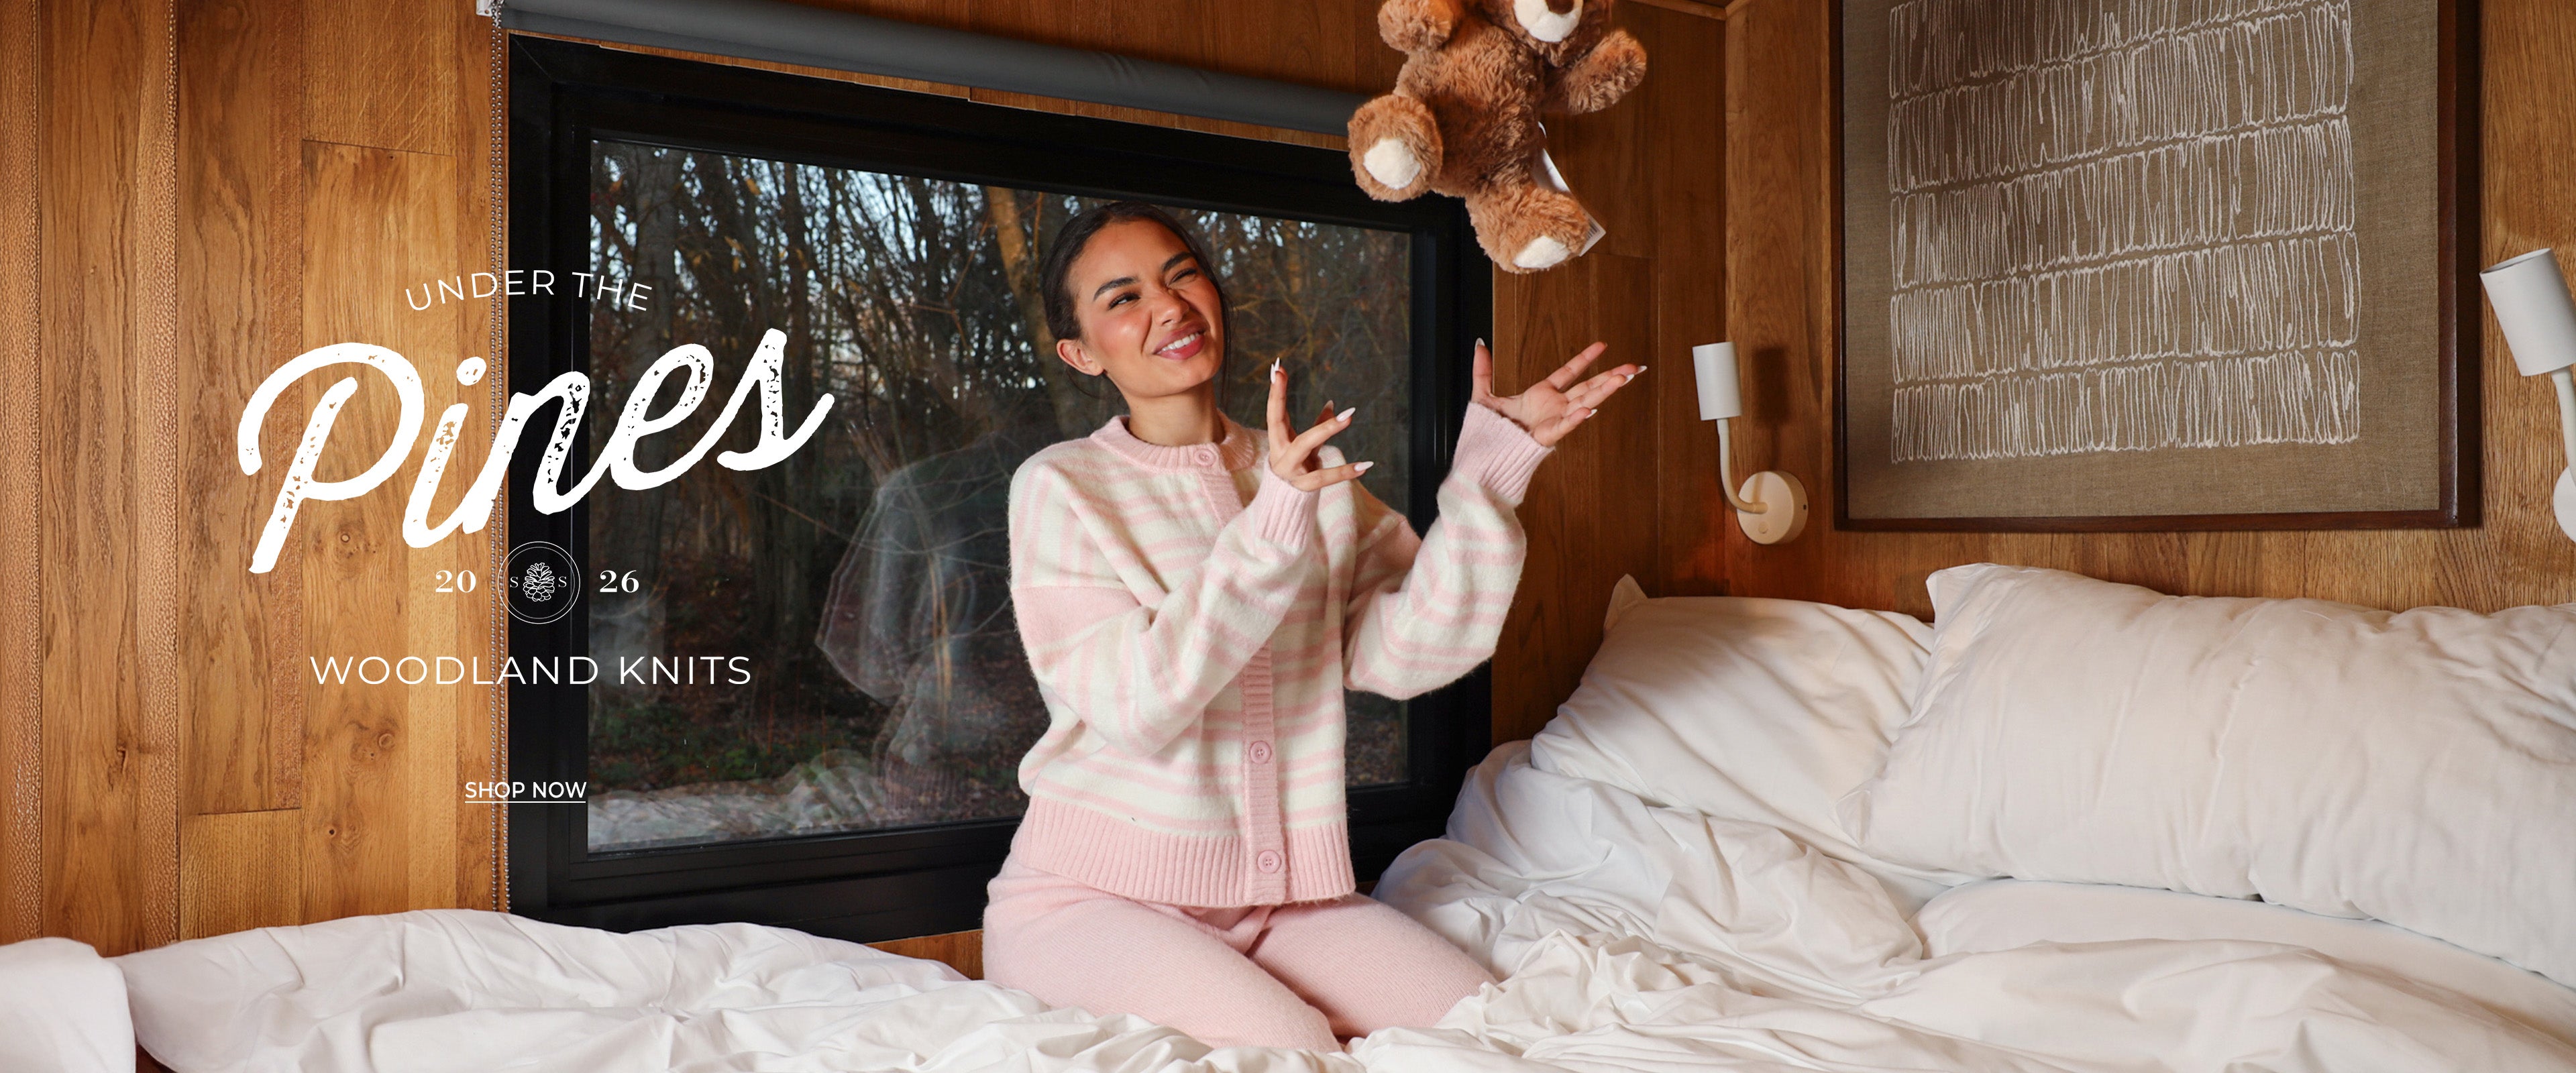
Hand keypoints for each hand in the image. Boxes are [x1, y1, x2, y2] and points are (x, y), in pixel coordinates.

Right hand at [1266, 362, 1371, 490]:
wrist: (1283, 501)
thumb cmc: (1295, 465)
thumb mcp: (1304, 443)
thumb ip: (1317, 425)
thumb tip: (1332, 403)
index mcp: (1277, 438)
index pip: (1274, 411)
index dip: (1275, 391)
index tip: (1278, 369)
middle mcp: (1280, 451)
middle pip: (1281, 424)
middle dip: (1287, 400)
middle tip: (1310, 382)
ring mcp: (1290, 468)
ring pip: (1305, 445)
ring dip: (1327, 428)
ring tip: (1349, 416)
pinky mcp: (1304, 485)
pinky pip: (1324, 477)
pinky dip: (1346, 471)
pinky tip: (1366, 465)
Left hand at [1472, 339, 1641, 446]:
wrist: (1483, 456)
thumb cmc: (1487, 432)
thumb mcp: (1483, 395)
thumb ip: (1483, 370)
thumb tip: (1479, 345)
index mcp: (1541, 395)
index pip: (1569, 372)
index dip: (1585, 358)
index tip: (1602, 345)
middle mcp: (1553, 407)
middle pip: (1588, 387)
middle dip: (1611, 376)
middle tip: (1633, 367)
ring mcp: (1553, 420)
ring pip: (1585, 401)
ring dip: (1605, 391)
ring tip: (1623, 379)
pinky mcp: (1548, 436)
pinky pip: (1565, 425)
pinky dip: (1576, 418)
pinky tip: (1590, 409)